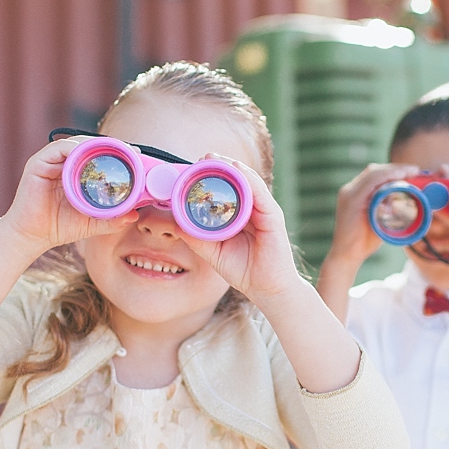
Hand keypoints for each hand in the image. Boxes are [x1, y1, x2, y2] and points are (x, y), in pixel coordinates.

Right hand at [2, 137, 138, 253]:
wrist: (32, 237)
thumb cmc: (59, 227)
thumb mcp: (91, 222)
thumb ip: (112, 219)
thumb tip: (134, 216)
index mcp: (76, 172)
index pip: (99, 155)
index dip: (118, 152)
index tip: (137, 155)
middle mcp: (63, 163)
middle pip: (90, 145)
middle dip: (112, 145)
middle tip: (131, 151)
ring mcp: (51, 161)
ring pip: (77, 143)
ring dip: (97, 144)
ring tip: (116, 151)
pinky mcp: (38, 163)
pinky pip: (59, 148)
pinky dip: (75, 148)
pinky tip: (89, 155)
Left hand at [174, 157, 301, 308]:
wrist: (267, 290)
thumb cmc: (243, 270)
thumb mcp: (213, 252)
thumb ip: (196, 237)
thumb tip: (175, 223)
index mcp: (239, 214)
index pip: (225, 190)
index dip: (210, 177)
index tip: (191, 168)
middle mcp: (252, 208)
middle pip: (237, 180)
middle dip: (219, 167)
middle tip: (202, 158)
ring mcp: (264, 210)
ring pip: (248, 181)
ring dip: (231, 167)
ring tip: (215, 158)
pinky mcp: (273, 216)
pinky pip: (261, 193)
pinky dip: (249, 179)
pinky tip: (237, 170)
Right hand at [326, 161, 421, 275]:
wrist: (348, 257)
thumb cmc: (363, 242)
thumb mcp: (379, 220)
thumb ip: (387, 210)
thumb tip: (402, 202)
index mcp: (356, 193)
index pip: (375, 174)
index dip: (394, 170)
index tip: (412, 171)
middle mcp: (350, 190)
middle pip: (374, 170)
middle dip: (396, 168)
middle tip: (415, 170)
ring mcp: (349, 194)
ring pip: (373, 173)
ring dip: (394, 170)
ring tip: (412, 171)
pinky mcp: (350, 200)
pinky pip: (370, 183)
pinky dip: (386, 177)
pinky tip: (399, 176)